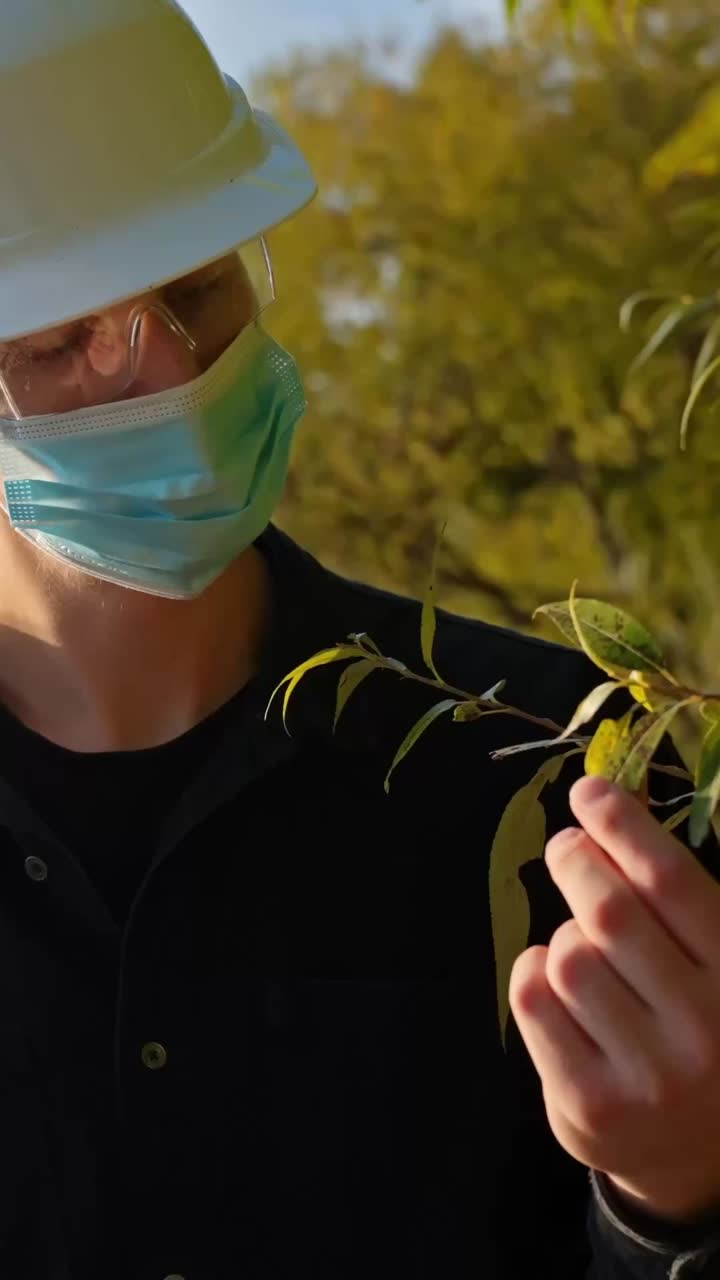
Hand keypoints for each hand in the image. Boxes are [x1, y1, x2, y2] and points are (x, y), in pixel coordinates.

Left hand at [510, 774, 719, 1223]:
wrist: (699, 1155)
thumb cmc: (703, 1026)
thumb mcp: (713, 958)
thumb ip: (674, 896)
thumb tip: (601, 808)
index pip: (671, 882)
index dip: (623, 825)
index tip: (589, 791)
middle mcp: (705, 1030)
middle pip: (609, 911)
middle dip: (577, 862)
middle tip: (568, 848)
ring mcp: (648, 1077)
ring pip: (567, 956)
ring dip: (563, 933)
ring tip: (582, 944)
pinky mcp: (591, 1107)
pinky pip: (532, 1002)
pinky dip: (532, 972)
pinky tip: (555, 981)